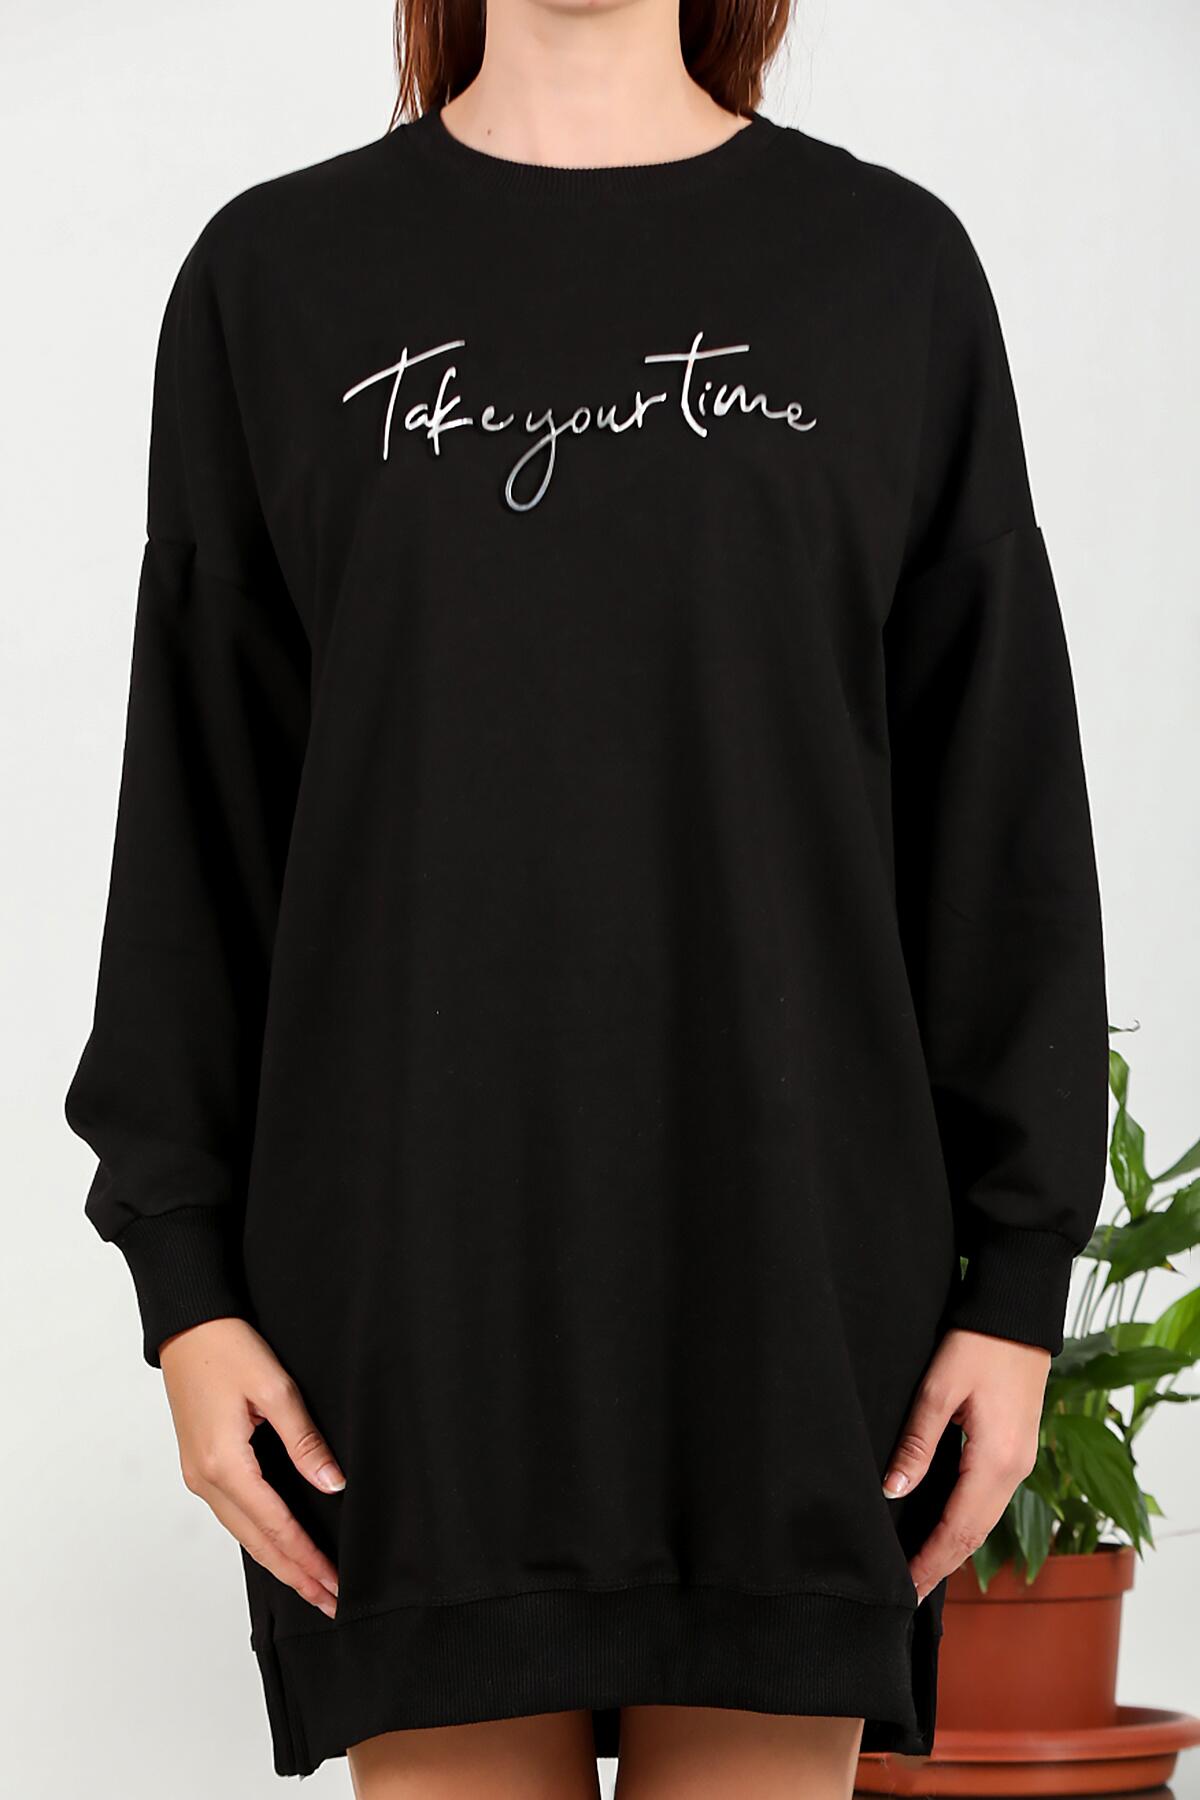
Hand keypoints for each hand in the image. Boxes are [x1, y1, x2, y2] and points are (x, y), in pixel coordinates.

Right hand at [159, 1316, 344, 1618]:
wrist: (186, 1325)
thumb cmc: (227, 1348)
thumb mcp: (275, 1389)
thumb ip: (304, 1441)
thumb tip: (333, 1484)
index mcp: (224, 1464)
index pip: (276, 1526)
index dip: (308, 1558)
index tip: (336, 1584)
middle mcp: (205, 1479)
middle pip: (257, 1543)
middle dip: (296, 1575)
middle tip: (330, 1602)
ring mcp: (198, 1476)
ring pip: (243, 1534)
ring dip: (279, 1561)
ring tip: (311, 1585)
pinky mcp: (200, 1466)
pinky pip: (234, 1515)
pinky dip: (260, 1538)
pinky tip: (279, 1547)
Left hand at [883, 1326, 1049, 1602]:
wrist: (1018, 1312)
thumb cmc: (978, 1343)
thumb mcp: (939, 1390)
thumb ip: (917, 1443)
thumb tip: (893, 1490)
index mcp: (997, 1461)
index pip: (959, 1530)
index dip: (930, 1563)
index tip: (903, 1592)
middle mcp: (1015, 1470)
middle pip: (976, 1535)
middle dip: (941, 1566)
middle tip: (904, 1595)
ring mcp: (1020, 1461)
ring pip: (985, 1519)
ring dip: (954, 1547)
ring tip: (919, 1568)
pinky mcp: (1016, 1448)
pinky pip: (990, 1499)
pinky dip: (966, 1522)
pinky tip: (945, 1528)